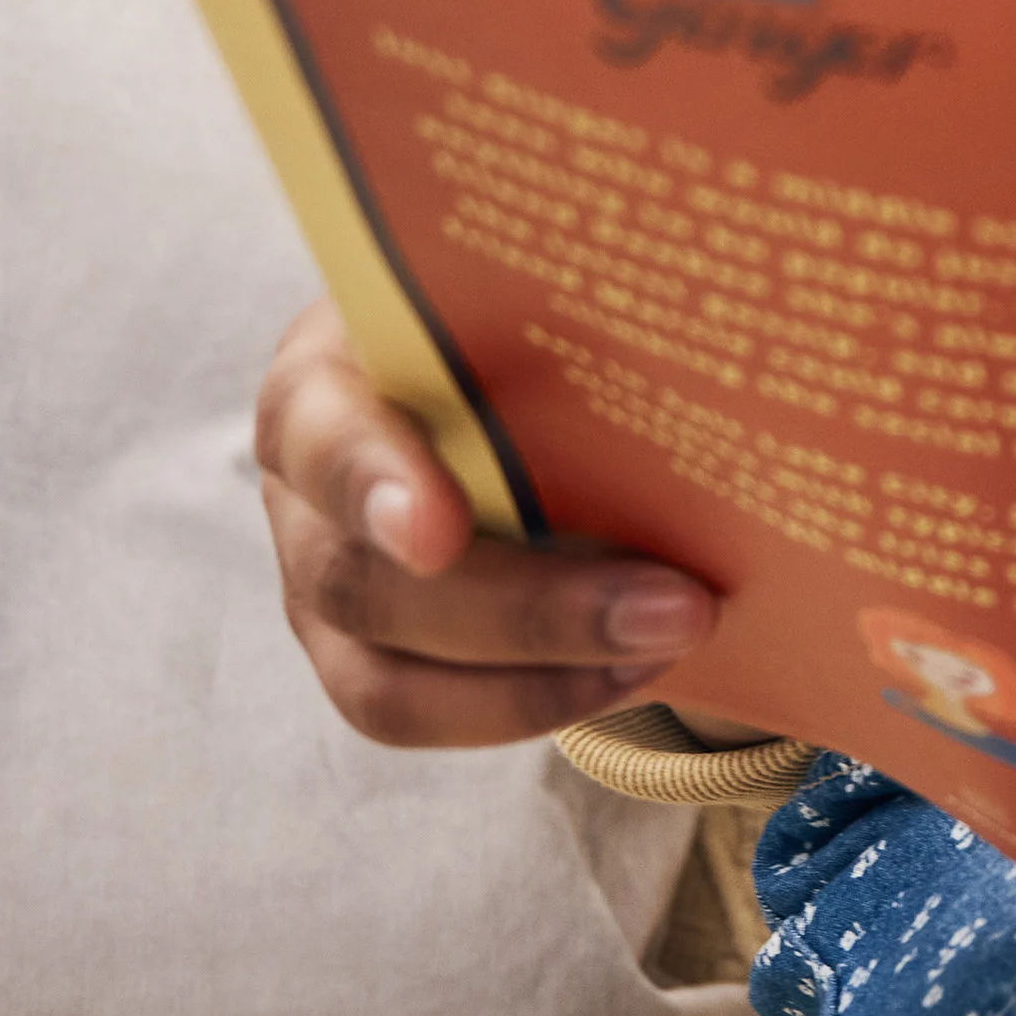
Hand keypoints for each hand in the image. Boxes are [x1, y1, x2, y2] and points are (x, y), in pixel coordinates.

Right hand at [254, 299, 712, 743]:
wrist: (514, 386)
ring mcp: (323, 586)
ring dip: (539, 682)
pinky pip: (422, 715)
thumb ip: (577, 313)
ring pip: (387, 680)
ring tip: (669, 644)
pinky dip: (533, 704)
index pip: (321, 428)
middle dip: (526, 614)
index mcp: (328, 376)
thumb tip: (709, 308)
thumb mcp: (530, 300)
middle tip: (678, 606)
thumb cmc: (521, 326)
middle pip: (366, 582)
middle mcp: (305, 491)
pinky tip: (632, 670)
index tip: (438, 533)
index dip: (372, 482)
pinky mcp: (360, 659)